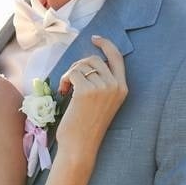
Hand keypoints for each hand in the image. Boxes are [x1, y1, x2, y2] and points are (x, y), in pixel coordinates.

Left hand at [56, 35, 128, 152]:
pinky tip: (63, 91)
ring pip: (82, 65)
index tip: (94, 38)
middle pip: (95, 59)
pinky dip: (64, 79)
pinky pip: (72, 73)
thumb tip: (86, 64)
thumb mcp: (101, 103)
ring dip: (69, 74)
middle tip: (69, 80)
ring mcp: (102, 87)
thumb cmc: (85, 127)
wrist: (80, 146)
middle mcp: (115, 85)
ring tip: (65, 89)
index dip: (106, 45)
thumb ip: (101, 84)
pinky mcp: (86, 91)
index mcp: (122, 88)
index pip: (117, 58)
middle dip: (78, 65)